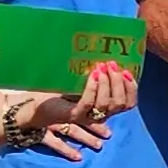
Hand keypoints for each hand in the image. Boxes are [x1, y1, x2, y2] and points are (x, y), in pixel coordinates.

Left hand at [20, 63, 134, 160]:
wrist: (36, 105)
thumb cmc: (60, 90)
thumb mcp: (81, 79)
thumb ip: (95, 72)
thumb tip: (106, 51)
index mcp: (105, 106)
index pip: (129, 103)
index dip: (132, 88)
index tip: (127, 71)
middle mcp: (99, 114)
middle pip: (121, 104)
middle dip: (119, 83)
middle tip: (112, 64)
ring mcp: (87, 116)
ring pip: (106, 104)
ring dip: (107, 84)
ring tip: (101, 67)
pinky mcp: (74, 115)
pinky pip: (88, 103)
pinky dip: (93, 88)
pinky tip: (92, 75)